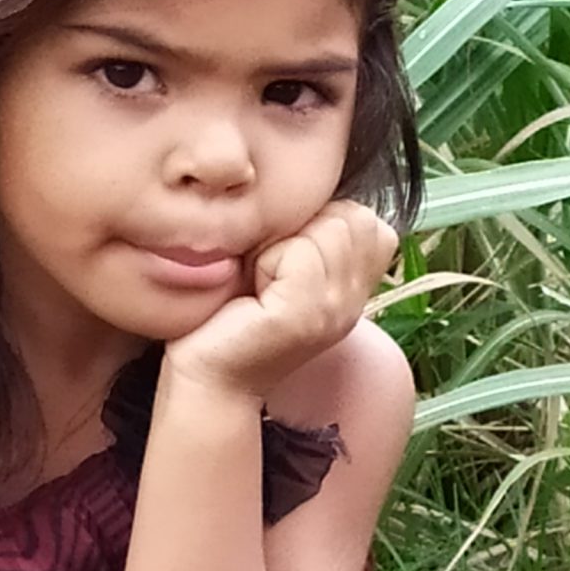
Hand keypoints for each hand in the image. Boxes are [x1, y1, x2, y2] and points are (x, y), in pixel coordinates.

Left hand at [162, 198, 398, 400]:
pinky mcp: (306, 316)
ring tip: (260, 283)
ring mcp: (336, 310)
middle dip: (300, 230)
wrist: (205, 379)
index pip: (364, 216)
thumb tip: (315, 191)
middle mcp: (354, 301)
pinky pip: (297, 251)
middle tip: (266, 274)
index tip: (282, 265)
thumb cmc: (229, 319)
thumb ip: (311, 237)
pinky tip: (252, 295)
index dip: (317, 223)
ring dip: (280, 245)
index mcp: (354, 287)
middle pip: (349, 216)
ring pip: (326, 229)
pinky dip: (266, 262)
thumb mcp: (280, 269)